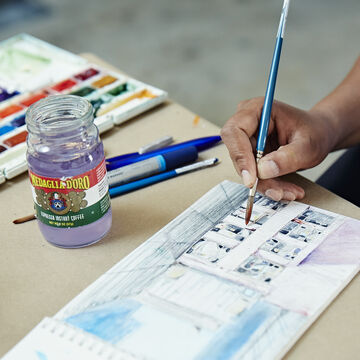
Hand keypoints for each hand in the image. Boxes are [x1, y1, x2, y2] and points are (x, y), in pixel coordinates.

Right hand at [221, 98, 336, 200]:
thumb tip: (263, 170)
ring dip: (265, 184)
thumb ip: (287, 157)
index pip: (235, 131)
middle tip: (277, 191)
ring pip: (245, 168)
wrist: (320, 134)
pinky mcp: (250, 154)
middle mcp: (247, 123)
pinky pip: (252, 174)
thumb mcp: (308, 146)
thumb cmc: (315, 132)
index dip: (240, 156)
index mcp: (258, 109)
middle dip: (256, 176)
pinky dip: (268, 185)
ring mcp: (247, 139)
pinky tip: (285, 190)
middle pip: (237, 153)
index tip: (251, 179)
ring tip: (288, 192)